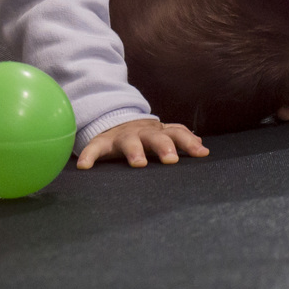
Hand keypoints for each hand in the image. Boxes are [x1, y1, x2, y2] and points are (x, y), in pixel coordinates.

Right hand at [76, 119, 209, 169]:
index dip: (188, 142)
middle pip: (155, 137)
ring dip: (134, 151)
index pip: (177, 133)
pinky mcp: (102, 141)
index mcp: (159, 132)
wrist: (115, 122)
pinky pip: (95, 148)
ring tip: (138, 163)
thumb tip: (203, 149)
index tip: (200, 153)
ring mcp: (122, 136)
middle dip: (164, 146)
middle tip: (171, 159)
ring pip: (129, 142)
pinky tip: (84, 166)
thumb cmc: (145, 136)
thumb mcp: (163, 134)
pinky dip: (89, 155)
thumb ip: (181, 139)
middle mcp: (142, 132)